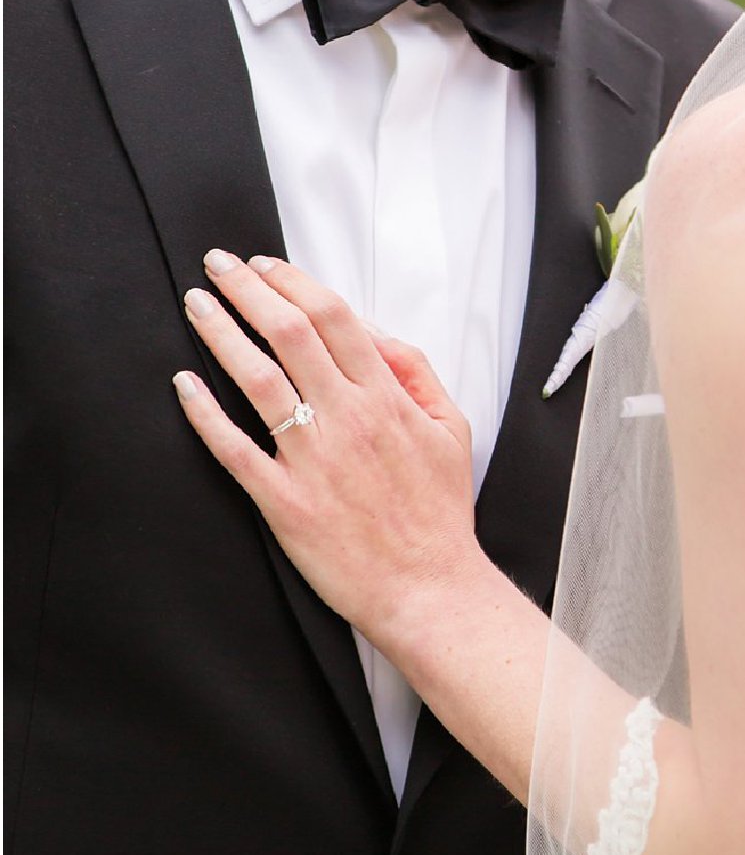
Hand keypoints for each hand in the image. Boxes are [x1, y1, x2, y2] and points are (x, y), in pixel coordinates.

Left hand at [174, 251, 479, 657]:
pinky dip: (205, 412)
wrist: (429, 589)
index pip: (334, 317)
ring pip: (258, 379)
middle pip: (290, 333)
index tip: (265, 266)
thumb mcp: (450, 428)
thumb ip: (415, 372)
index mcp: (387, 398)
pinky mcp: (284, 502)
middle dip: (248, 290)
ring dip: (221, 334)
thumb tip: (374, 334)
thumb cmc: (439, 513)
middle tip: (218, 265)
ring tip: (196, 305)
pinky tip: (185, 384)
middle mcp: (348, 419)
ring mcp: (313, 460)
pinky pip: (234, 448)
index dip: (294, 282)